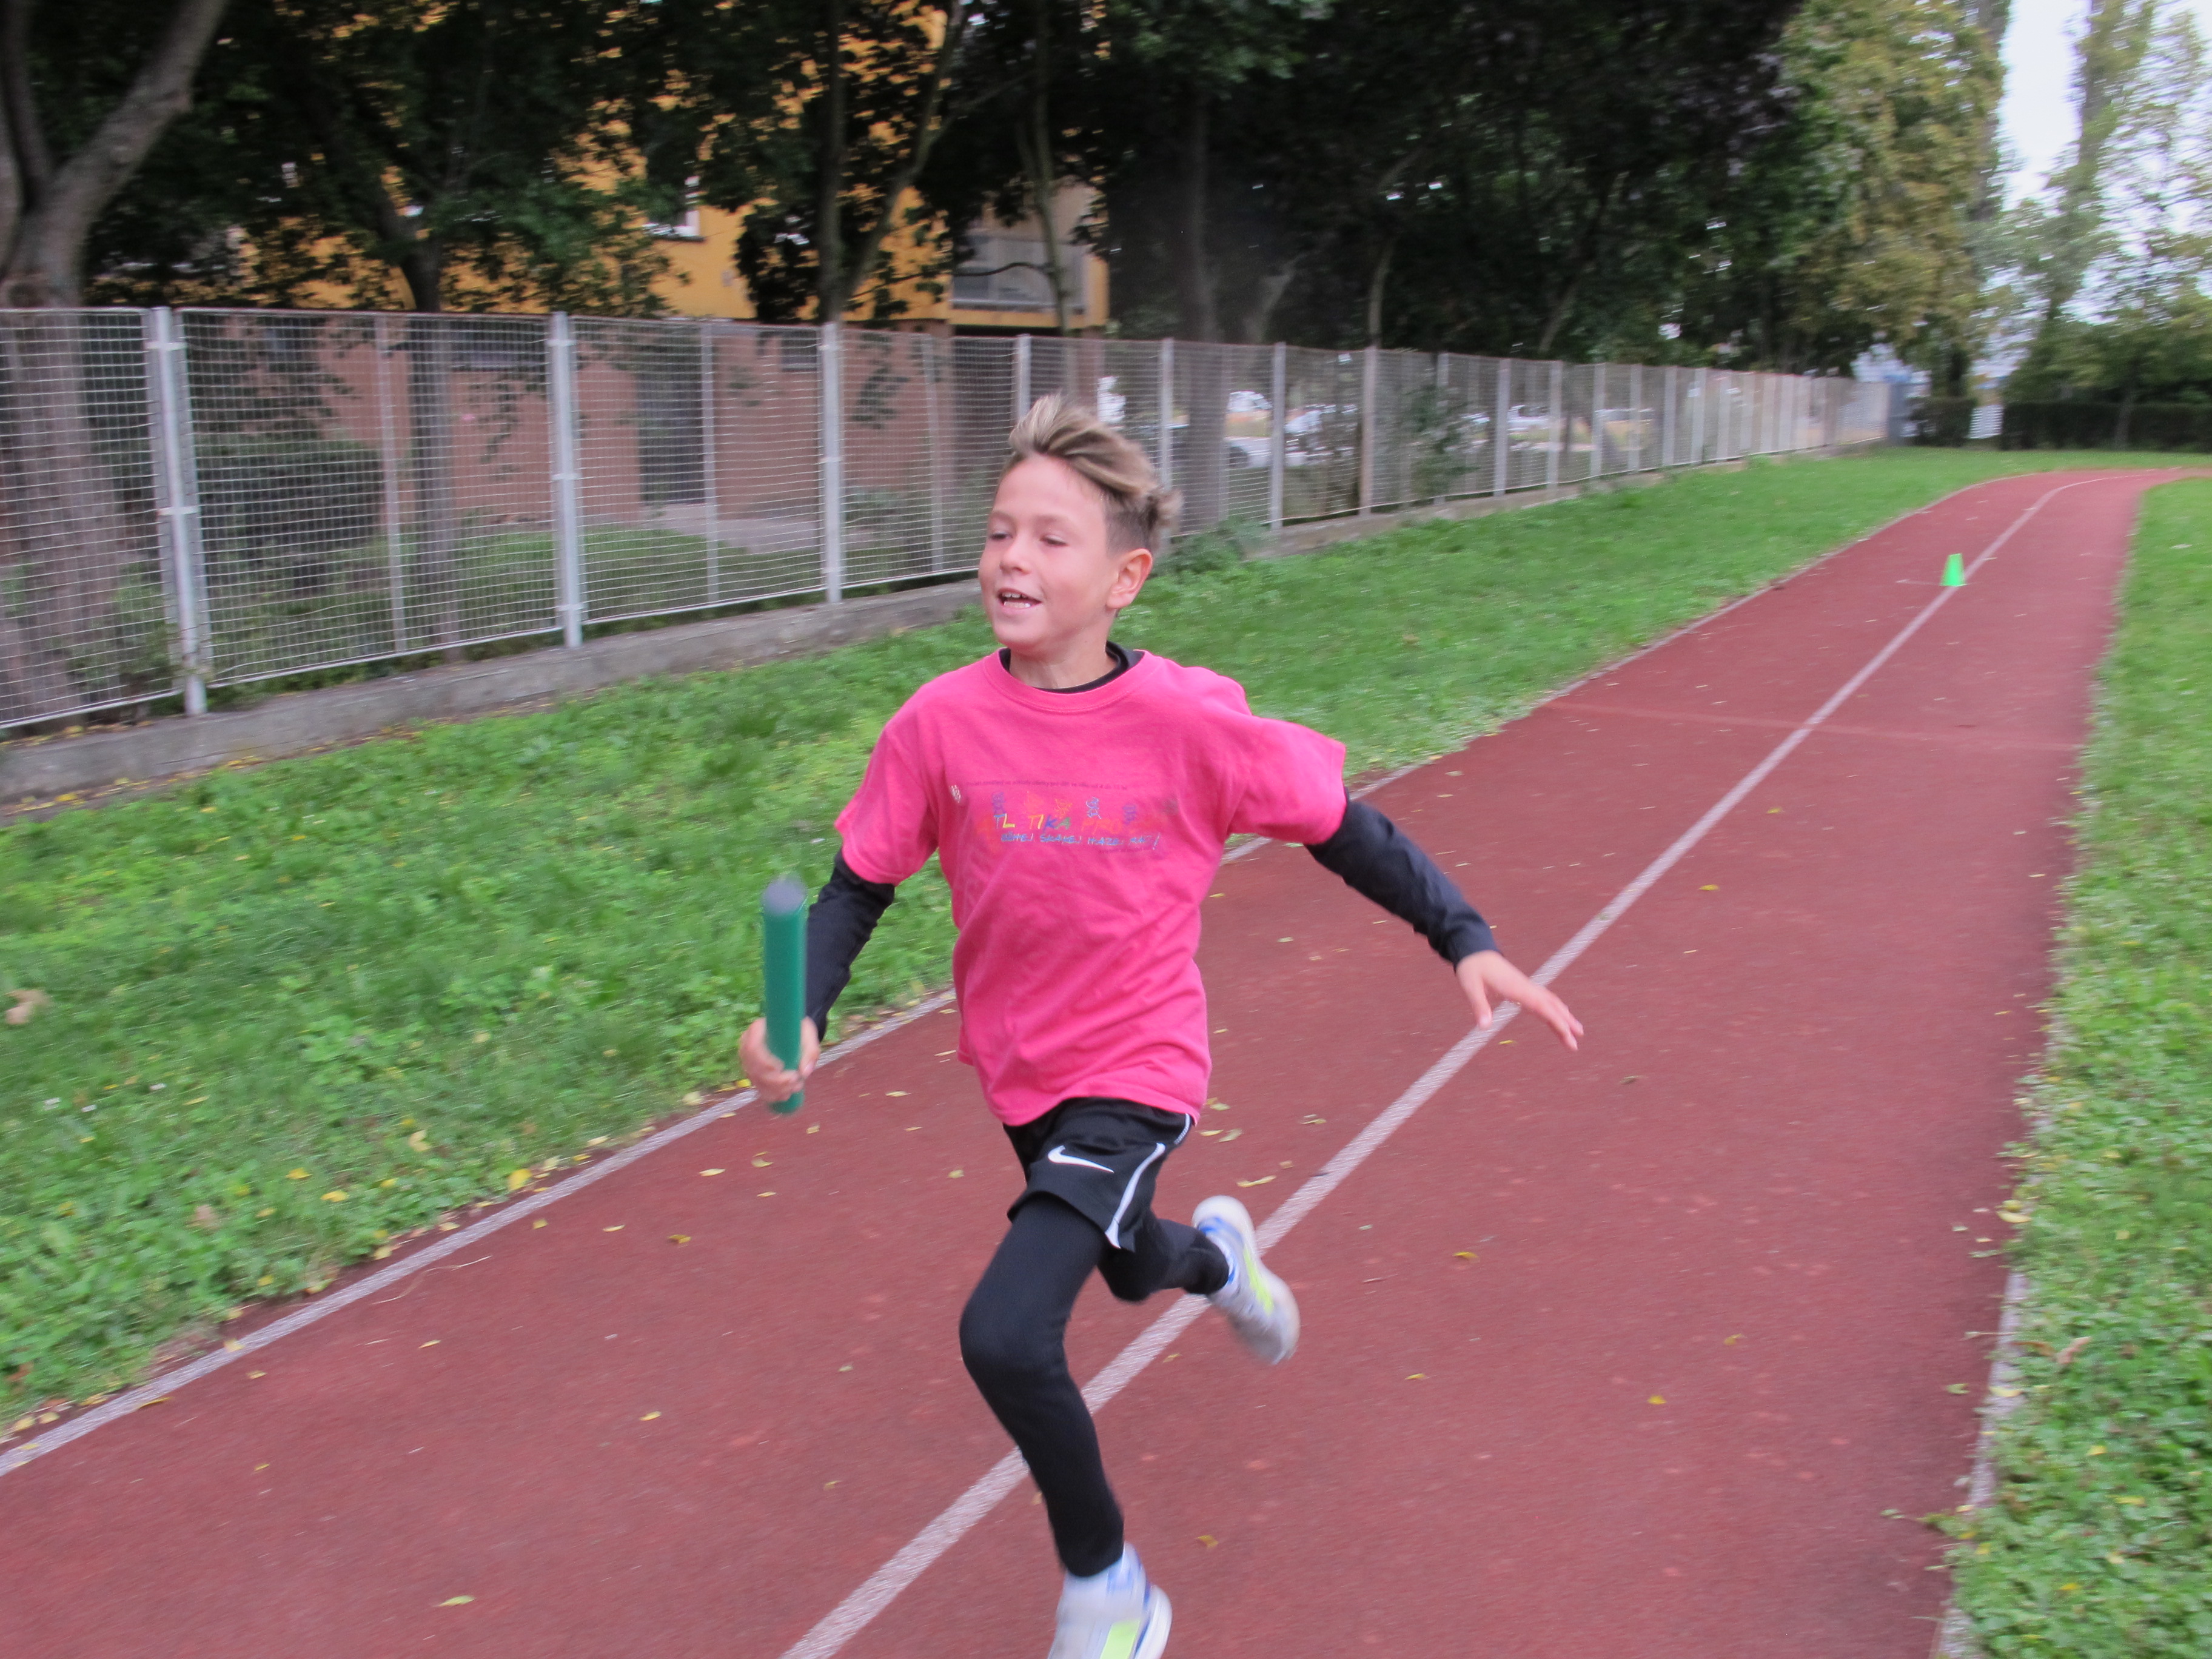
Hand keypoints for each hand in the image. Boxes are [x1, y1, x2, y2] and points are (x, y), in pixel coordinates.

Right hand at [740, 1016, 819, 1105]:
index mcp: (757, 1029)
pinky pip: (758, 1087)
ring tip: (795, 1087)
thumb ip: (810, 1051)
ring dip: (776, 1089)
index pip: (752, 1047)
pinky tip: (785, 1095)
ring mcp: (748, 1061)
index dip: (764, 1062)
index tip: (781, 1067)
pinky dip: (772, 1094)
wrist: (793, 1033)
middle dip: (775, 1080)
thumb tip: (804, 1072)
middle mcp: (747, 1045)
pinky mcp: (754, 1073)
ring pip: (756, 1080)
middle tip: (795, 1080)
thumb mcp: (809, 1034)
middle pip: (754, 1068)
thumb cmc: (799, 1030)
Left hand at [1455, 950, 1581, 1049]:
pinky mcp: (1523, 988)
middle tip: (1577, 1041)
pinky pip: (1543, 1000)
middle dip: (1566, 1023)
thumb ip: (1479, 1006)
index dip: (1556, 1020)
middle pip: (1552, 1006)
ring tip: (1576, 1032)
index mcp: (1516, 987)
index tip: (1568, 1033)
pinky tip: (1559, 1017)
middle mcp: (1526, 987)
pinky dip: (1554, 1010)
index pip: (1541, 1006)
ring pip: (1551, 1003)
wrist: (1475, 951)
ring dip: (1564, 1017)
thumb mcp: (1470, 987)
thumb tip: (1484, 1027)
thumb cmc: (1472, 969)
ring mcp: (1526, 987)